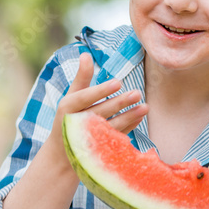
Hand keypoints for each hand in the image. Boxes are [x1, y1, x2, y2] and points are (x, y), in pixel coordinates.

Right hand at [48, 52, 147, 173]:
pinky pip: (116, 138)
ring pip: (111, 127)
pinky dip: (129, 128)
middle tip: (137, 93)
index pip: (85, 98)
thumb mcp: (72, 97)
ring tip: (145, 106)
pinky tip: (139, 117)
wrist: (62, 154)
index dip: (101, 91)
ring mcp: (88, 140)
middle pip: (100, 112)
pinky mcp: (99, 150)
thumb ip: (81, 78)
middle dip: (119, 103)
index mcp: (67, 108)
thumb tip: (85, 54)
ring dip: (129, 117)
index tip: (118, 82)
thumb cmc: (69, 117)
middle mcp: (76, 124)